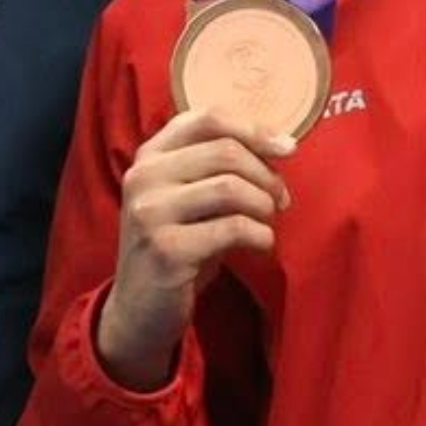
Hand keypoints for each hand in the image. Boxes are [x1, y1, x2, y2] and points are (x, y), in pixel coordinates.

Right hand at [94, 108, 296, 389]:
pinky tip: (258, 246)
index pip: (206, 118)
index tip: (286, 149)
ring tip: (266, 223)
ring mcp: (150, 212)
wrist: (139, 308)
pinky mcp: (166, 248)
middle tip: (280, 201)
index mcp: (149, 156)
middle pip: (226, 151)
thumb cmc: (177, 246)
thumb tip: (281, 144)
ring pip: (231, 187)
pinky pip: (234, 228)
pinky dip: (260, 237)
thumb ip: (216, 166)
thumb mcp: (187, 197)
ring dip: (264, 207)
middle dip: (267, 176)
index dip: (254, 129)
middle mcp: (143, 176)